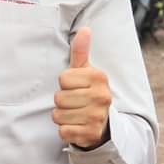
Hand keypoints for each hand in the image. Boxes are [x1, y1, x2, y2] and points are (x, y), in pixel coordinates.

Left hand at [54, 27, 111, 148]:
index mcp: (99, 77)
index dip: (65, 85)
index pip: (63, 78)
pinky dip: (66, 131)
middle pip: (59, 98)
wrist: (105, 125)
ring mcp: (97, 117)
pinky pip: (63, 132)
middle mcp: (101, 96)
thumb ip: (81, 51)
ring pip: (58, 115)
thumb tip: (84, 29)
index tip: (76, 88)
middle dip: (62, 102)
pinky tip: (77, 127)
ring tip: (76, 115)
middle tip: (75, 104)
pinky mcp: (91, 134)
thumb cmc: (89, 93)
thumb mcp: (86, 72)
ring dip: (62, 117)